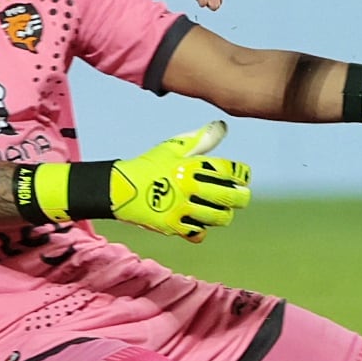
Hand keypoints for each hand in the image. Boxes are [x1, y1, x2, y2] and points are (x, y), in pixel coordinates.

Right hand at [108, 121, 250, 241]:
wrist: (119, 187)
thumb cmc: (149, 165)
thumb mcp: (173, 148)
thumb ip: (201, 139)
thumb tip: (222, 127)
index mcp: (193, 166)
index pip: (231, 171)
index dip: (242, 174)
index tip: (242, 177)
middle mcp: (190, 188)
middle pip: (231, 197)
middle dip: (241, 197)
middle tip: (240, 196)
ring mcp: (182, 209)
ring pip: (219, 217)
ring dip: (223, 213)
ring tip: (220, 209)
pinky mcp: (172, 226)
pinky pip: (198, 233)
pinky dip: (202, 229)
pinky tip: (199, 222)